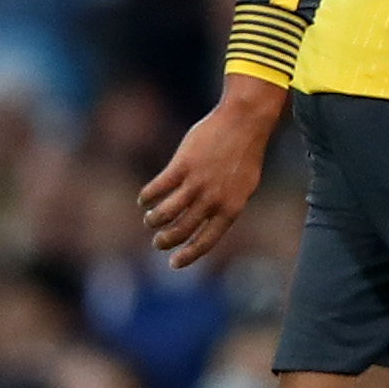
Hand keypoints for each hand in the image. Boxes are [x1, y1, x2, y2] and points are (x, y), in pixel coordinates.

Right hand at [140, 76, 285, 267]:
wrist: (244, 123)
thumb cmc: (243, 154)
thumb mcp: (244, 185)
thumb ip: (226, 205)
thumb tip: (207, 224)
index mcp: (231, 208)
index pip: (207, 240)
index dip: (189, 255)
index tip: (174, 264)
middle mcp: (213, 199)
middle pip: (181, 230)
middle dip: (166, 241)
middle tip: (158, 242)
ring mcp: (197, 183)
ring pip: (165, 213)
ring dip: (154, 220)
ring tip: (150, 219)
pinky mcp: (181, 166)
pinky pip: (157, 190)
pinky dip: (147, 197)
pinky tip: (144, 199)